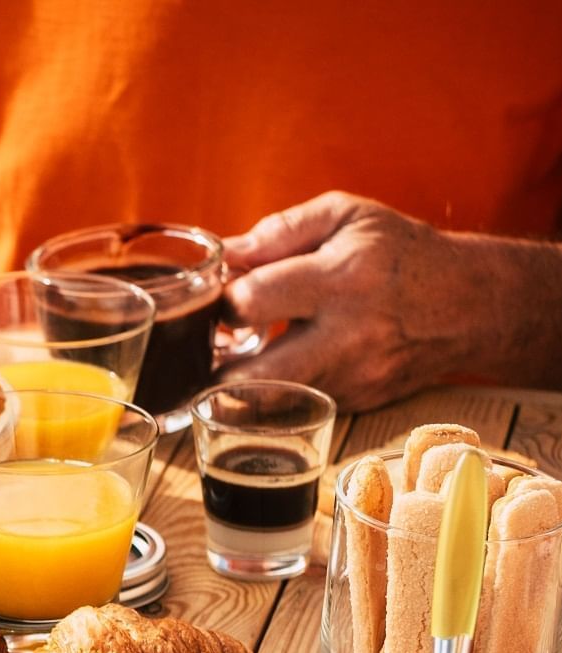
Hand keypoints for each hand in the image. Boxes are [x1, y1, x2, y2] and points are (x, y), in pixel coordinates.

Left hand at [221, 192, 484, 410]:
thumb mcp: (347, 217)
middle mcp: (347, 337)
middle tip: (210, 350)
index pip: (251, 301)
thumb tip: (224, 253)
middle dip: (214, 370)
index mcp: (341, 279)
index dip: (221, 302)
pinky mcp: (354, 405)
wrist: (469, 305)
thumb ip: (280, 230)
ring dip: (239, 386)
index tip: (219, 298)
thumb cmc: (400, 253)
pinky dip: (276, 393)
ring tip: (238, 358)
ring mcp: (351, 379)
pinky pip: (294, 408)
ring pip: (267, 403)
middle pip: (250, 378)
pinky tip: (280, 368)